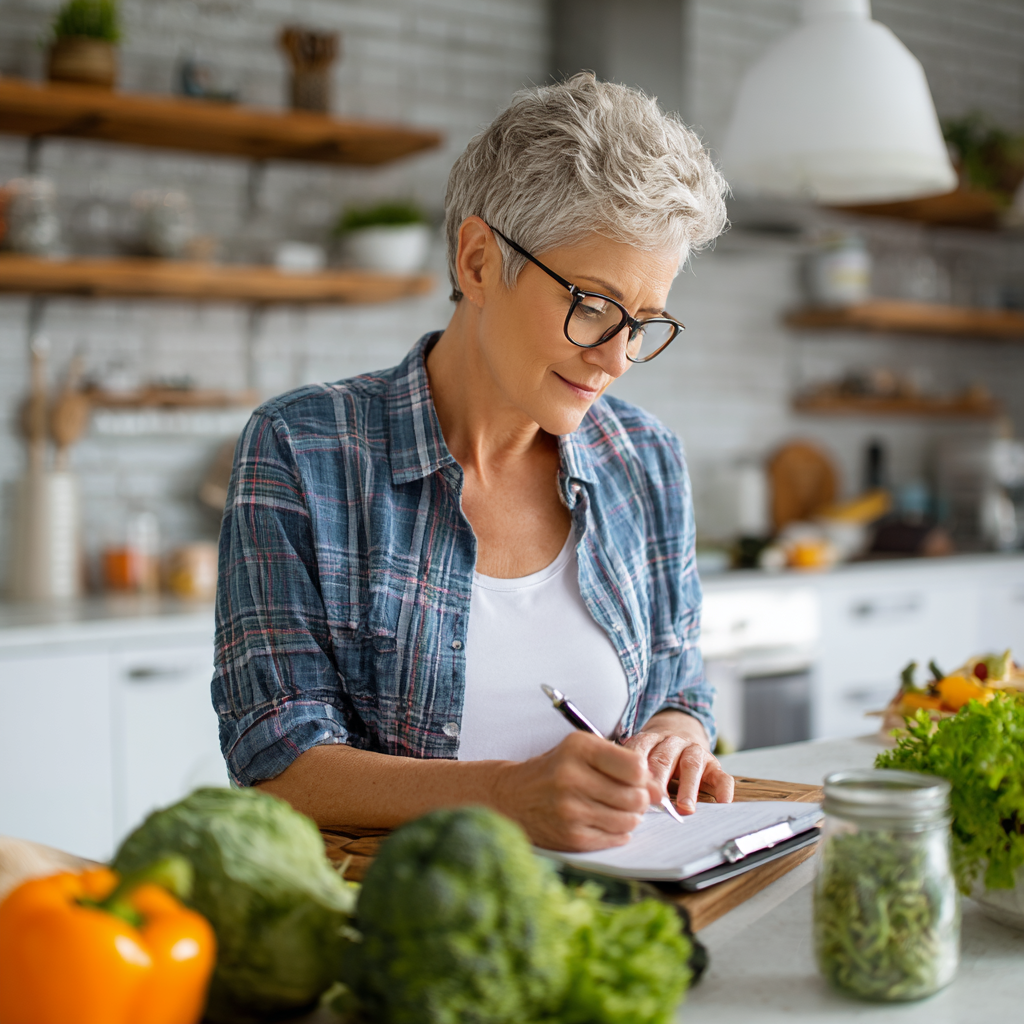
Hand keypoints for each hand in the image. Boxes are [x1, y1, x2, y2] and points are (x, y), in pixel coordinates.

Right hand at [492, 731, 661, 851]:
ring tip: (612, 808)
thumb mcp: (583, 752)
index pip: (635, 767)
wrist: (512, 797)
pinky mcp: (571, 837)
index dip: (641, 776)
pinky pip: (616, 838)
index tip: (634, 778)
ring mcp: (570, 810)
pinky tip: (600, 820)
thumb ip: (623, 764)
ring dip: (628, 817)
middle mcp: (571, 777)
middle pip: (635, 797)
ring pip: (629, 821)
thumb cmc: (555, 770)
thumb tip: (659, 793)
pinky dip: (616, 832)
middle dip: (638, 799)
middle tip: (624, 796)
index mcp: (578, 748)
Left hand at [623, 711, 733, 814]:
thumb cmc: (656, 758)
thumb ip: (635, 772)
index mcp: (651, 740)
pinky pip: (722, 777)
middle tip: (655, 801)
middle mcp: (673, 742)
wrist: (683, 736)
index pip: (641, 749)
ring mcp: (696, 752)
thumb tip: (625, 796)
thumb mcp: (642, 757)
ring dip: (688, 787)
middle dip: (658, 781)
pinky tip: (722, 802)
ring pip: (692, 765)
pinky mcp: (714, 767)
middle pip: (664, 759)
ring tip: (685, 808)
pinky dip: (723, 789)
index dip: (637, 770)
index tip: (634, 789)